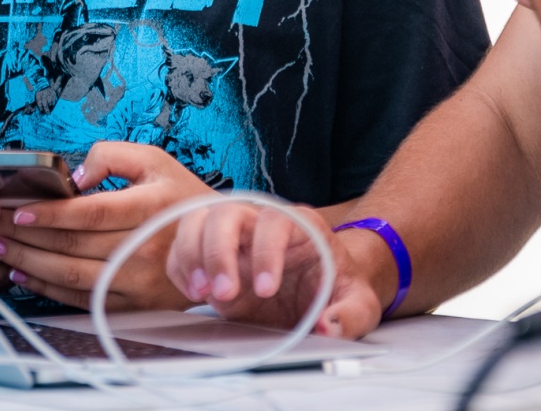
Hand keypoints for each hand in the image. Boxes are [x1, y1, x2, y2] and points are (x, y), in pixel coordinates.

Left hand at [0, 142, 207, 310]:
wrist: (216, 247)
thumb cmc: (178, 199)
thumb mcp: (155, 161)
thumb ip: (113, 156)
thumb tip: (76, 177)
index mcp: (151, 206)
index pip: (91, 212)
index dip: (50, 213)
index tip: (17, 207)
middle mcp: (145, 247)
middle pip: (72, 245)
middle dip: (23, 232)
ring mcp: (138, 281)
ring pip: (70, 276)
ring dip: (26, 261)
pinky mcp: (132, 305)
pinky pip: (79, 299)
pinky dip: (45, 287)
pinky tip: (23, 271)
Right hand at [164, 201, 387, 338]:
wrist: (324, 288)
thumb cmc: (340, 287)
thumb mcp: (359, 302)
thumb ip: (350, 314)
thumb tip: (328, 326)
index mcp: (300, 226)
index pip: (275, 222)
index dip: (266, 252)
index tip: (266, 289)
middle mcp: (261, 224)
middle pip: (226, 213)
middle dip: (218, 251)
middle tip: (224, 294)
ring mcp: (234, 239)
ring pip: (198, 222)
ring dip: (191, 254)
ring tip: (200, 293)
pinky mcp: (213, 259)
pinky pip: (184, 249)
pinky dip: (180, 268)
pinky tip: (194, 293)